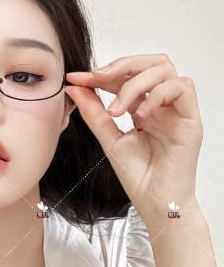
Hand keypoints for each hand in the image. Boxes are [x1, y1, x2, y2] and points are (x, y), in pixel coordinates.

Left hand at [64, 54, 202, 219]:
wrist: (155, 204)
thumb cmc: (139, 178)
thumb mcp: (109, 140)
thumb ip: (94, 113)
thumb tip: (75, 87)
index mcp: (144, 109)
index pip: (126, 78)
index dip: (101, 74)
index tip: (77, 78)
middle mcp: (162, 106)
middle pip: (151, 63)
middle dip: (122, 65)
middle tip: (98, 78)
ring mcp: (177, 110)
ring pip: (165, 69)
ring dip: (135, 83)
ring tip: (118, 109)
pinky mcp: (191, 119)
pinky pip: (181, 87)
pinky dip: (157, 95)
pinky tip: (140, 115)